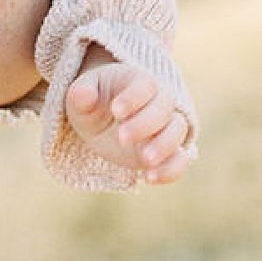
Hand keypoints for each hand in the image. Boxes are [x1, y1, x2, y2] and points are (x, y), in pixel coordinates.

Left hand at [64, 50, 190, 184]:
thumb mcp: (81, 99)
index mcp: (137, 82)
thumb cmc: (93, 104)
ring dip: (163, 146)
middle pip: (164, 107)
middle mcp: (158, 101)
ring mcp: (166, 127)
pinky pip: (180, 159)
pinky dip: (171, 169)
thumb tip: (83, 94)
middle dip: (145, 124)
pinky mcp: (169, 152)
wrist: (103, 123)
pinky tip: (149, 178)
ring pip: (177, 131)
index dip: (133, 97)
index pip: (145, 84)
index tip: (115, 111)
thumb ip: (81, 96)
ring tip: (144, 161)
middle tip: (122, 138)